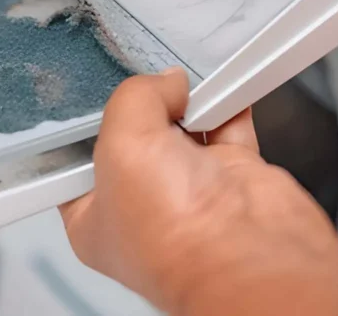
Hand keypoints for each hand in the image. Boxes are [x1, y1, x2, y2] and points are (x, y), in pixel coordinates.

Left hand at [59, 69, 337, 314]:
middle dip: (143, 104)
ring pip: (182, 124)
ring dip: (187, 99)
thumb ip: (133, 99)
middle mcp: (145, 202)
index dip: (82, 122)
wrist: (259, 259)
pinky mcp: (235, 174)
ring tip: (183, 78)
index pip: (78, 158)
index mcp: (97, 215)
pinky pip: (227, 124)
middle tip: (140, 77)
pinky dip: (227, 103)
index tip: (81, 89)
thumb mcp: (123, 144)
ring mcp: (192, 187)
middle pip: (134, 132)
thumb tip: (161, 83)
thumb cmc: (181, 237)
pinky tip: (222, 82)